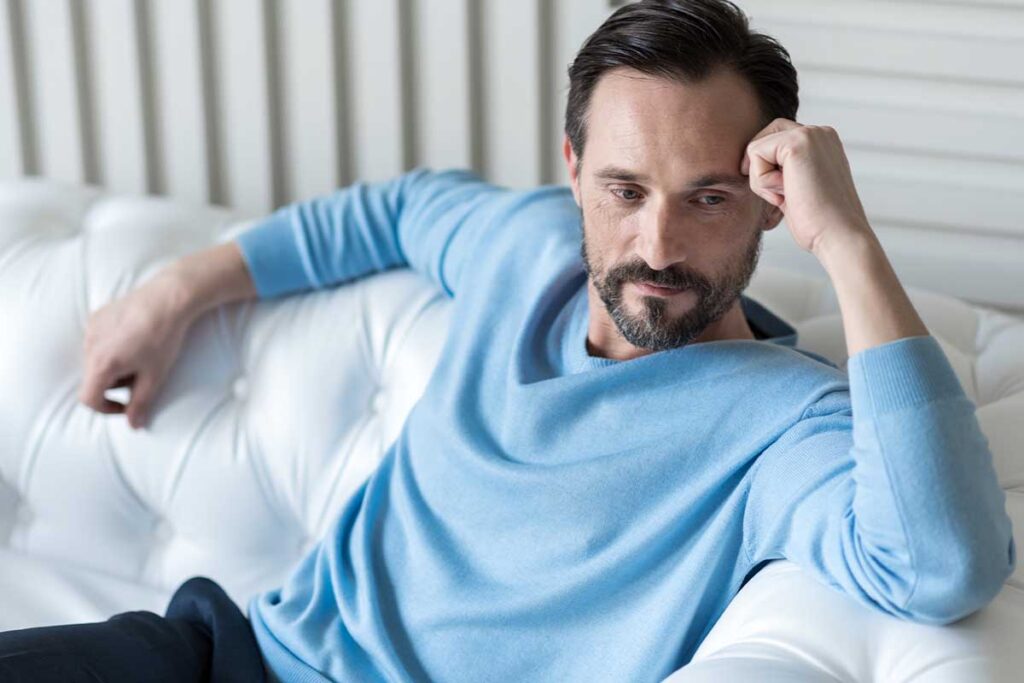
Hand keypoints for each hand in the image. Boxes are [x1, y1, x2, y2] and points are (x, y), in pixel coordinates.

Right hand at [78, 272, 195, 429]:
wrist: (167, 299)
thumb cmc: (163, 338)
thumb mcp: (155, 376)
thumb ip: (141, 403)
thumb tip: (134, 426)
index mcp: (101, 364)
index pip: (88, 399)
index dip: (107, 409)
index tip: (127, 406)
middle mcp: (89, 346)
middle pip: (93, 379)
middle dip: (114, 385)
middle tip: (141, 375)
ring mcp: (91, 329)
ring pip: (95, 360)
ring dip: (112, 366)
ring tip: (140, 355)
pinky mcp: (96, 316)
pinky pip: (98, 341)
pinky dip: (111, 348)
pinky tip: (134, 339)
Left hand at [740, 118, 871, 254]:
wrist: (839, 236)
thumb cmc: (818, 223)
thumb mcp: (799, 188)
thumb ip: (784, 170)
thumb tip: (751, 165)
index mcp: (823, 143)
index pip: (776, 138)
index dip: (767, 167)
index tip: (785, 194)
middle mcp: (819, 132)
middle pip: (764, 137)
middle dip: (761, 169)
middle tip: (780, 195)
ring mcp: (810, 134)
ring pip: (756, 149)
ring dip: (763, 181)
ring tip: (790, 196)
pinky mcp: (797, 142)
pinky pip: (755, 154)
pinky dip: (763, 182)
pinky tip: (787, 194)